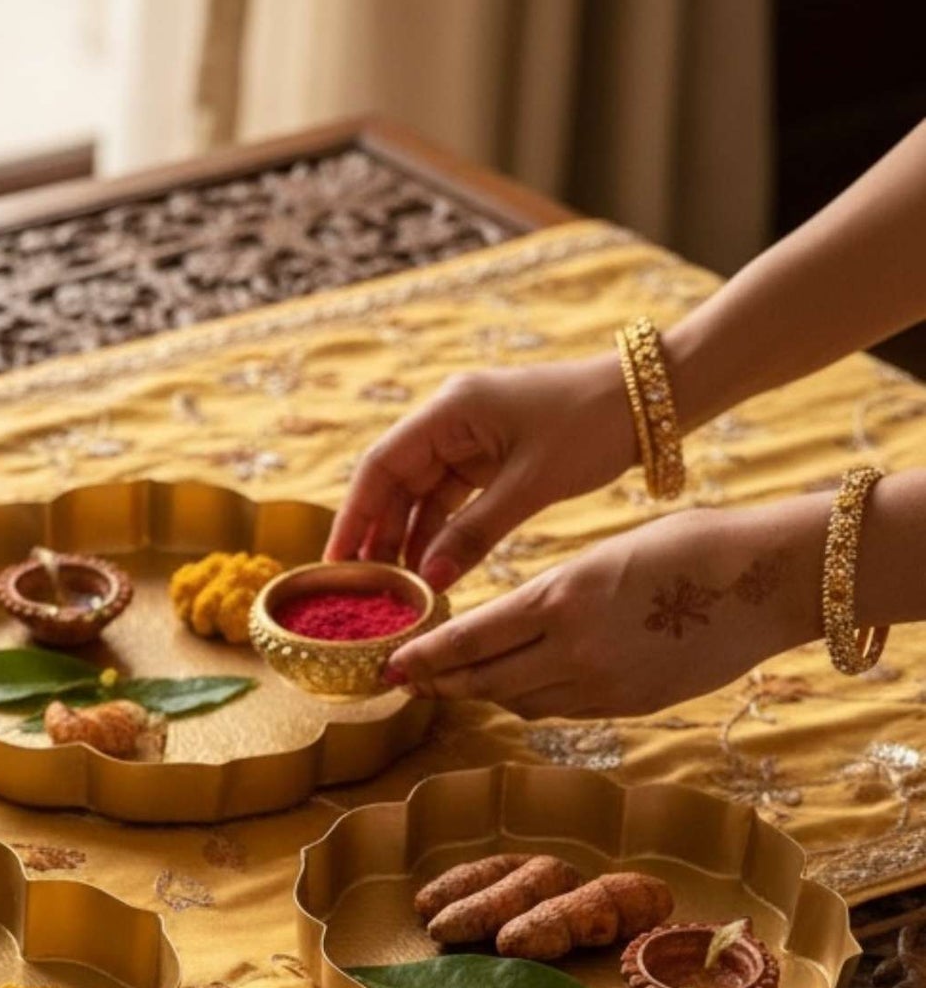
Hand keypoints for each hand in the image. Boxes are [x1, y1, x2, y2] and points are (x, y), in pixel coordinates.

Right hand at [327, 353, 638, 588]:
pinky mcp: (490, 455)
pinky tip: (433, 567)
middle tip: (365, 587)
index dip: (354, 515)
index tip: (336, 561)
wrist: (651, 400)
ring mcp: (469, 437)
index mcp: (450, 410)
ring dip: (409, 539)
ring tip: (398, 587)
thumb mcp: (531, 484)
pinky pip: (451, 498)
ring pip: (420, 495)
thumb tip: (429, 580)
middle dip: (378, 534)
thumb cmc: (592, 426)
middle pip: (394, 482)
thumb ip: (474, 533)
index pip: (380, 466)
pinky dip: (440, 532)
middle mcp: (450, 419)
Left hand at [384, 495, 829, 718]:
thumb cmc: (687, 546)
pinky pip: (561, 709)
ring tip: (456, 683)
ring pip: (520, 701)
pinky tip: (519, 687)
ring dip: (485, 693)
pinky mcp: (631, 705)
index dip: (426, 658)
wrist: (769, 579)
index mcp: (563, 598)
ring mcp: (605, 684)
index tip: (392, 666)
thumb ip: (550, 596)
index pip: (471, 640)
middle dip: (442, 682)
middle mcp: (576, 649)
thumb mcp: (601, 555)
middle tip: (409, 682)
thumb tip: (505, 626)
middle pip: (486, 681)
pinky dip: (532, 699)